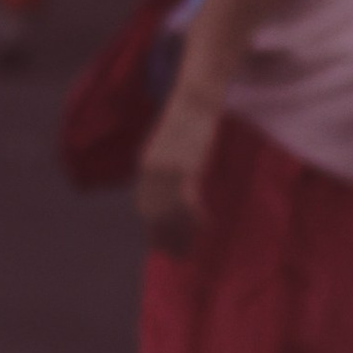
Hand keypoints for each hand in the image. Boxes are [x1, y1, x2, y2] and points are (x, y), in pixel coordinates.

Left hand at [136, 85, 219, 254]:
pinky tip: (207, 224)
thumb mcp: (168, 144)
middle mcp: (151, 170)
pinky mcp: (186, 167)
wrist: (194, 96)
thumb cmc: (186, 118)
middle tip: (179, 256)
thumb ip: (166, 166)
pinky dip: (196, 217)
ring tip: (191, 249)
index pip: (144, 206)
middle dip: (167, 238)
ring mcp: (168, 170)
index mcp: (145, 165)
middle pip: (156, 213)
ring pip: (171, 212)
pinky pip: (188, 201)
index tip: (160, 247)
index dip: (152, 229)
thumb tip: (174, 185)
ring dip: (182, 233)